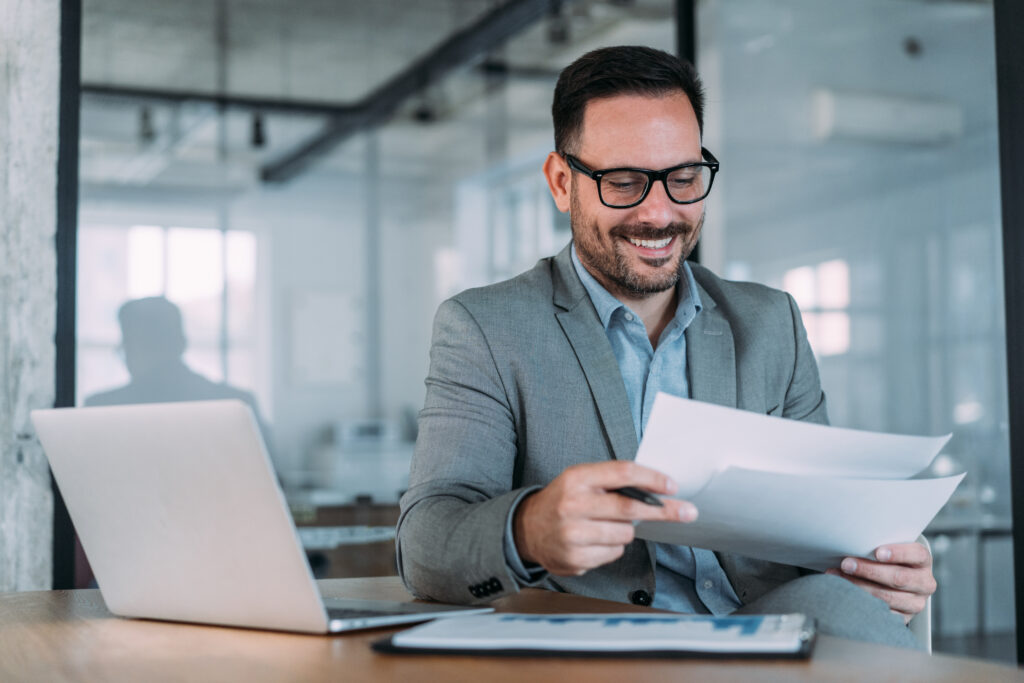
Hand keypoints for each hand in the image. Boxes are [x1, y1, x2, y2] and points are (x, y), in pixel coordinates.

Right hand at [512, 461, 696, 576]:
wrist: (527, 529)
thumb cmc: (563, 500)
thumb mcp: (580, 480)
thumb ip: (612, 481)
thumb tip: (657, 490)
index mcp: (576, 479)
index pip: (622, 473)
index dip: (652, 479)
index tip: (672, 486)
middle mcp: (573, 505)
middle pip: (630, 508)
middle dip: (664, 511)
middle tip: (687, 512)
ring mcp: (573, 535)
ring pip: (625, 534)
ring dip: (626, 530)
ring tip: (607, 525)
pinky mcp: (575, 559)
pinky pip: (614, 553)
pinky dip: (612, 547)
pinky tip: (595, 540)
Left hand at [825, 542, 936, 624]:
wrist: (896, 581)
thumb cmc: (888, 560)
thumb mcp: (889, 549)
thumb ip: (878, 547)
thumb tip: (852, 543)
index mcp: (923, 561)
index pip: (917, 554)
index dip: (898, 553)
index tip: (877, 552)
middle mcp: (924, 583)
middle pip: (899, 578)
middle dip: (869, 570)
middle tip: (846, 564)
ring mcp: (916, 603)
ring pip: (888, 597)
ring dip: (860, 587)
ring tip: (839, 577)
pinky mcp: (904, 618)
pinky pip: (883, 613)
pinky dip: (862, 602)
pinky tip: (847, 594)